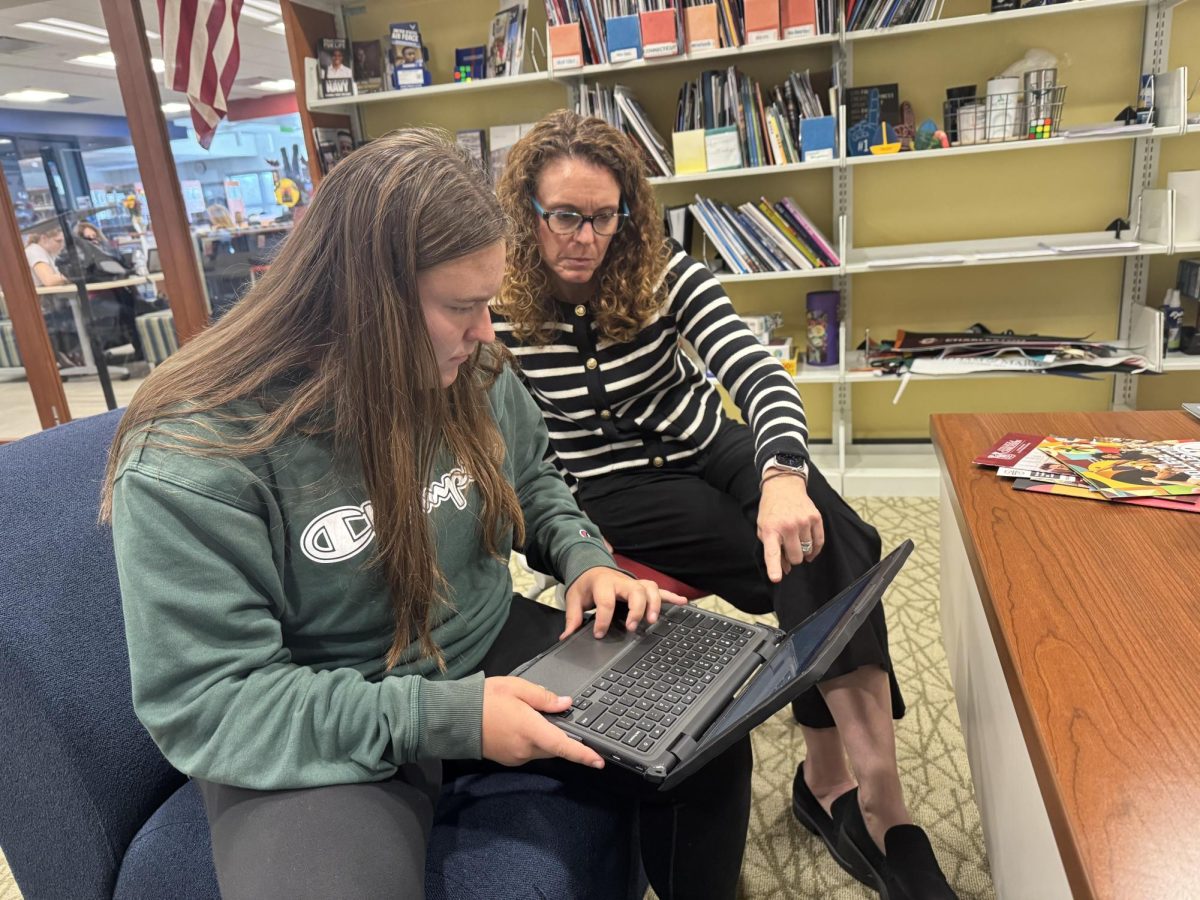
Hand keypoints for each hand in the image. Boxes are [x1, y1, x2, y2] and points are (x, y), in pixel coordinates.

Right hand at [481, 676, 604, 768]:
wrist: (454, 717)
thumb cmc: (485, 698)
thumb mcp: (516, 688)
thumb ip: (543, 697)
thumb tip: (566, 703)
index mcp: (530, 729)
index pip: (563, 745)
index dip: (583, 754)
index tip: (599, 761)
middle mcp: (525, 748)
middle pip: (555, 747)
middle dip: (562, 736)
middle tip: (559, 718)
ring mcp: (516, 757)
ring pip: (543, 750)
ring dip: (547, 738)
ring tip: (532, 717)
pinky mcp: (509, 760)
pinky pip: (530, 752)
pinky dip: (534, 742)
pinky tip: (522, 726)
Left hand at [562, 567, 688, 639]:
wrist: (592, 567)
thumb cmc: (586, 584)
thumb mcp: (574, 598)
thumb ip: (572, 618)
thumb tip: (565, 637)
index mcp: (603, 583)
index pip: (605, 601)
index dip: (603, 619)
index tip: (599, 634)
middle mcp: (621, 581)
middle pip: (635, 591)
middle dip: (636, 609)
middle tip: (632, 627)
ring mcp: (633, 583)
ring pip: (649, 588)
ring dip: (654, 604)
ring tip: (653, 621)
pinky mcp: (641, 587)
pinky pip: (659, 590)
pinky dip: (671, 596)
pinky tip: (682, 603)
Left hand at [758, 474, 823, 581]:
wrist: (783, 486)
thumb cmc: (771, 510)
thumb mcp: (763, 528)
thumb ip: (772, 549)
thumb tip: (786, 568)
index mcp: (771, 530)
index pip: (772, 552)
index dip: (774, 567)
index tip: (776, 578)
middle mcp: (788, 526)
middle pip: (796, 557)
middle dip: (793, 557)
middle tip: (788, 547)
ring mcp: (803, 522)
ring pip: (808, 551)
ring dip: (803, 550)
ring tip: (796, 540)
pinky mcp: (816, 518)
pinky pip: (819, 542)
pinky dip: (815, 548)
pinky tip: (810, 546)